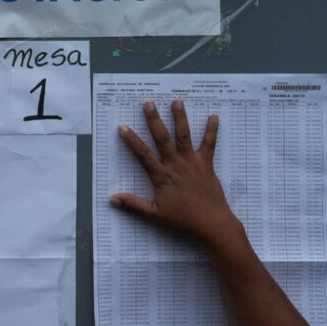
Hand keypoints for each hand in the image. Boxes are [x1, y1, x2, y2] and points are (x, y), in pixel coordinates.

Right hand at [111, 99, 243, 249]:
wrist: (211, 223)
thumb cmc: (183, 220)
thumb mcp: (154, 215)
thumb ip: (133, 205)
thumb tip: (112, 199)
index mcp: (162, 176)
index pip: (143, 154)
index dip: (132, 140)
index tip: (123, 126)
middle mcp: (176, 164)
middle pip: (162, 138)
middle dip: (154, 120)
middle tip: (148, 103)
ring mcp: (192, 162)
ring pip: (184, 136)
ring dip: (180, 118)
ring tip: (176, 101)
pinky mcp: (206, 164)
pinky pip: (209, 144)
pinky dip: (212, 130)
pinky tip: (214, 116)